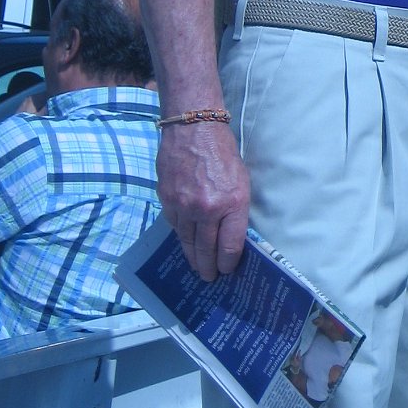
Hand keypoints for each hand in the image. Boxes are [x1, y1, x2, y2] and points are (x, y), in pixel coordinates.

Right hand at [157, 120, 250, 281]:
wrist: (193, 128)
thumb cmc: (223, 153)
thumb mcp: (241, 181)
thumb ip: (236, 210)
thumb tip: (230, 236)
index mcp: (232, 202)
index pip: (230, 246)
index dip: (228, 263)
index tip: (226, 271)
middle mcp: (207, 208)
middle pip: (206, 249)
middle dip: (208, 267)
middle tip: (209, 278)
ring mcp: (184, 205)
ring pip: (187, 241)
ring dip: (192, 256)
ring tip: (197, 266)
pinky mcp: (166, 200)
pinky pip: (174, 225)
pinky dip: (180, 235)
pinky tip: (184, 242)